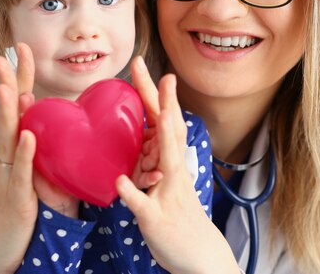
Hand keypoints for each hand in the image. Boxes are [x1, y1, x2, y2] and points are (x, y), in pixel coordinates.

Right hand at [14, 43, 79, 216]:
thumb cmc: (18, 216)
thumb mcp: (33, 179)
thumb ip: (45, 156)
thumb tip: (67, 136)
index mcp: (13, 152)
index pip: (17, 109)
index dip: (18, 81)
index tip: (20, 52)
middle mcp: (6, 159)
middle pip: (6, 116)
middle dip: (6, 84)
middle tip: (4, 56)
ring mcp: (8, 177)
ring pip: (8, 139)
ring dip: (10, 111)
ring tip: (10, 86)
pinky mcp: (17, 199)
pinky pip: (21, 174)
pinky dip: (24, 154)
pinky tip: (29, 135)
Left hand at [116, 57, 239, 273]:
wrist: (199, 254)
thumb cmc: (179, 215)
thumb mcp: (168, 182)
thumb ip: (154, 160)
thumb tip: (142, 139)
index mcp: (171, 161)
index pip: (162, 120)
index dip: (155, 93)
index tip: (145, 65)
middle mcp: (173, 171)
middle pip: (167, 128)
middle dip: (158, 98)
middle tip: (146, 67)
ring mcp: (167, 193)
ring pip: (165, 161)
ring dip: (163, 137)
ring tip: (161, 113)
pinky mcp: (156, 217)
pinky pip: (142, 204)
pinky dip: (132, 194)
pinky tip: (120, 182)